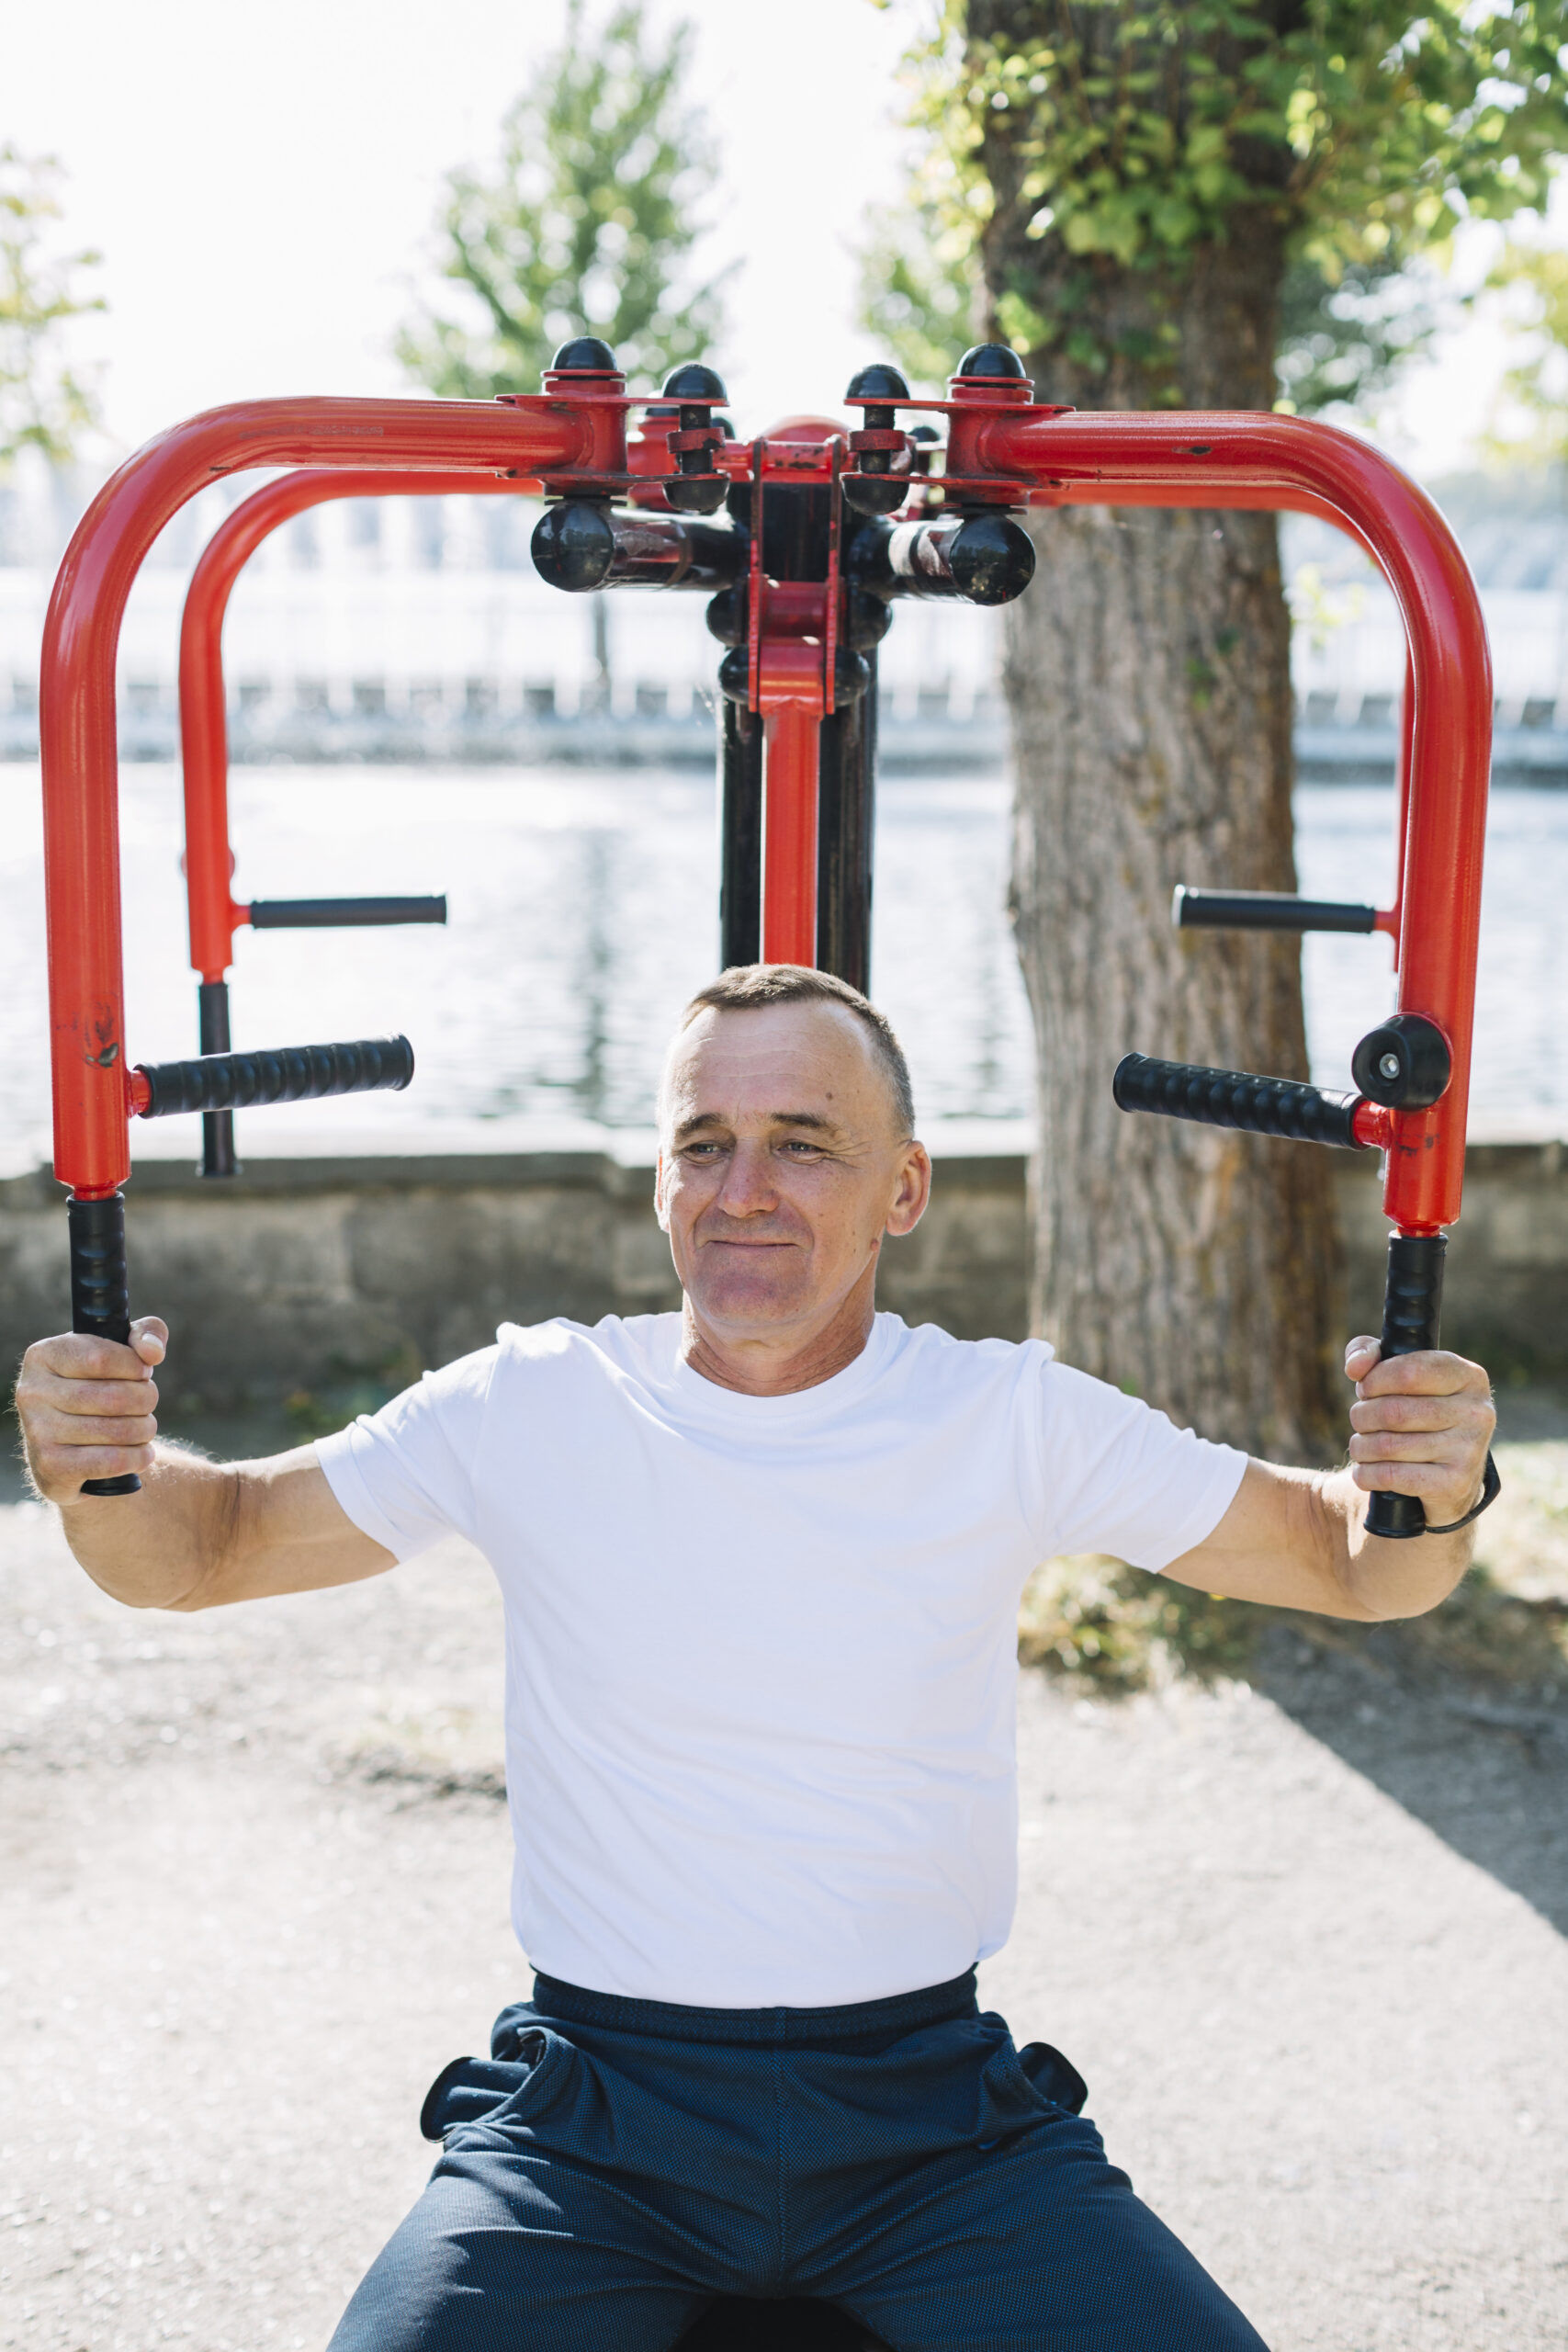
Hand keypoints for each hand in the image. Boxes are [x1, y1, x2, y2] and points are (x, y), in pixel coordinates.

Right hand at [15, 1318, 167, 1504]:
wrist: (74, 1451)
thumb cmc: (102, 1388)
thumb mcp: (122, 1351)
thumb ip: (147, 1334)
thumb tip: (152, 1351)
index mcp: (43, 1356)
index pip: (101, 1357)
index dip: (135, 1366)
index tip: (143, 1372)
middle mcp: (32, 1392)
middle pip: (114, 1397)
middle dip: (146, 1399)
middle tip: (147, 1403)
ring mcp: (38, 1432)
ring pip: (117, 1430)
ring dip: (145, 1429)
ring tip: (144, 1427)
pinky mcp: (51, 1467)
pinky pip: (111, 1461)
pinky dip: (138, 1457)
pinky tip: (141, 1453)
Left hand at [1343, 1335, 1494, 1531]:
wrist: (1446, 1480)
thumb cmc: (1415, 1414)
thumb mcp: (1397, 1374)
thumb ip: (1369, 1353)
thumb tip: (1355, 1366)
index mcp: (1468, 1376)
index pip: (1408, 1370)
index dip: (1374, 1380)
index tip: (1366, 1389)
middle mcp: (1477, 1412)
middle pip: (1393, 1411)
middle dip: (1362, 1416)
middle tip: (1361, 1421)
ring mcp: (1470, 1450)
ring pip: (1388, 1445)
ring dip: (1361, 1447)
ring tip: (1363, 1446)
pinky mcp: (1455, 1484)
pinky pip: (1392, 1476)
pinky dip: (1367, 1474)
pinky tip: (1367, 1471)